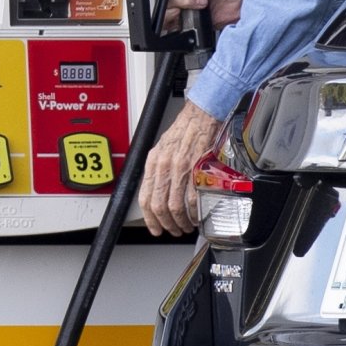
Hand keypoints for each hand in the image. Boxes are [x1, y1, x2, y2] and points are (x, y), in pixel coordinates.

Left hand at [138, 100, 224, 236]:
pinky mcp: (197, 169)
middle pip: (160, 206)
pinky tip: (198, 215)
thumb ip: (158, 169)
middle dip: (167, 224)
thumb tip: (157, 191)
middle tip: (174, 229)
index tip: (155, 228)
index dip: (149, 219)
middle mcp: (164, 166)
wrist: (201, 115)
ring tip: (187, 225)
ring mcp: (181, 168)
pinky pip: (194, 198)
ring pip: (176, 206)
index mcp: (153, 162)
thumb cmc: (184, 129)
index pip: (145, 198)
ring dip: (182, 221)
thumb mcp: (162, 148)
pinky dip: (196, 212)